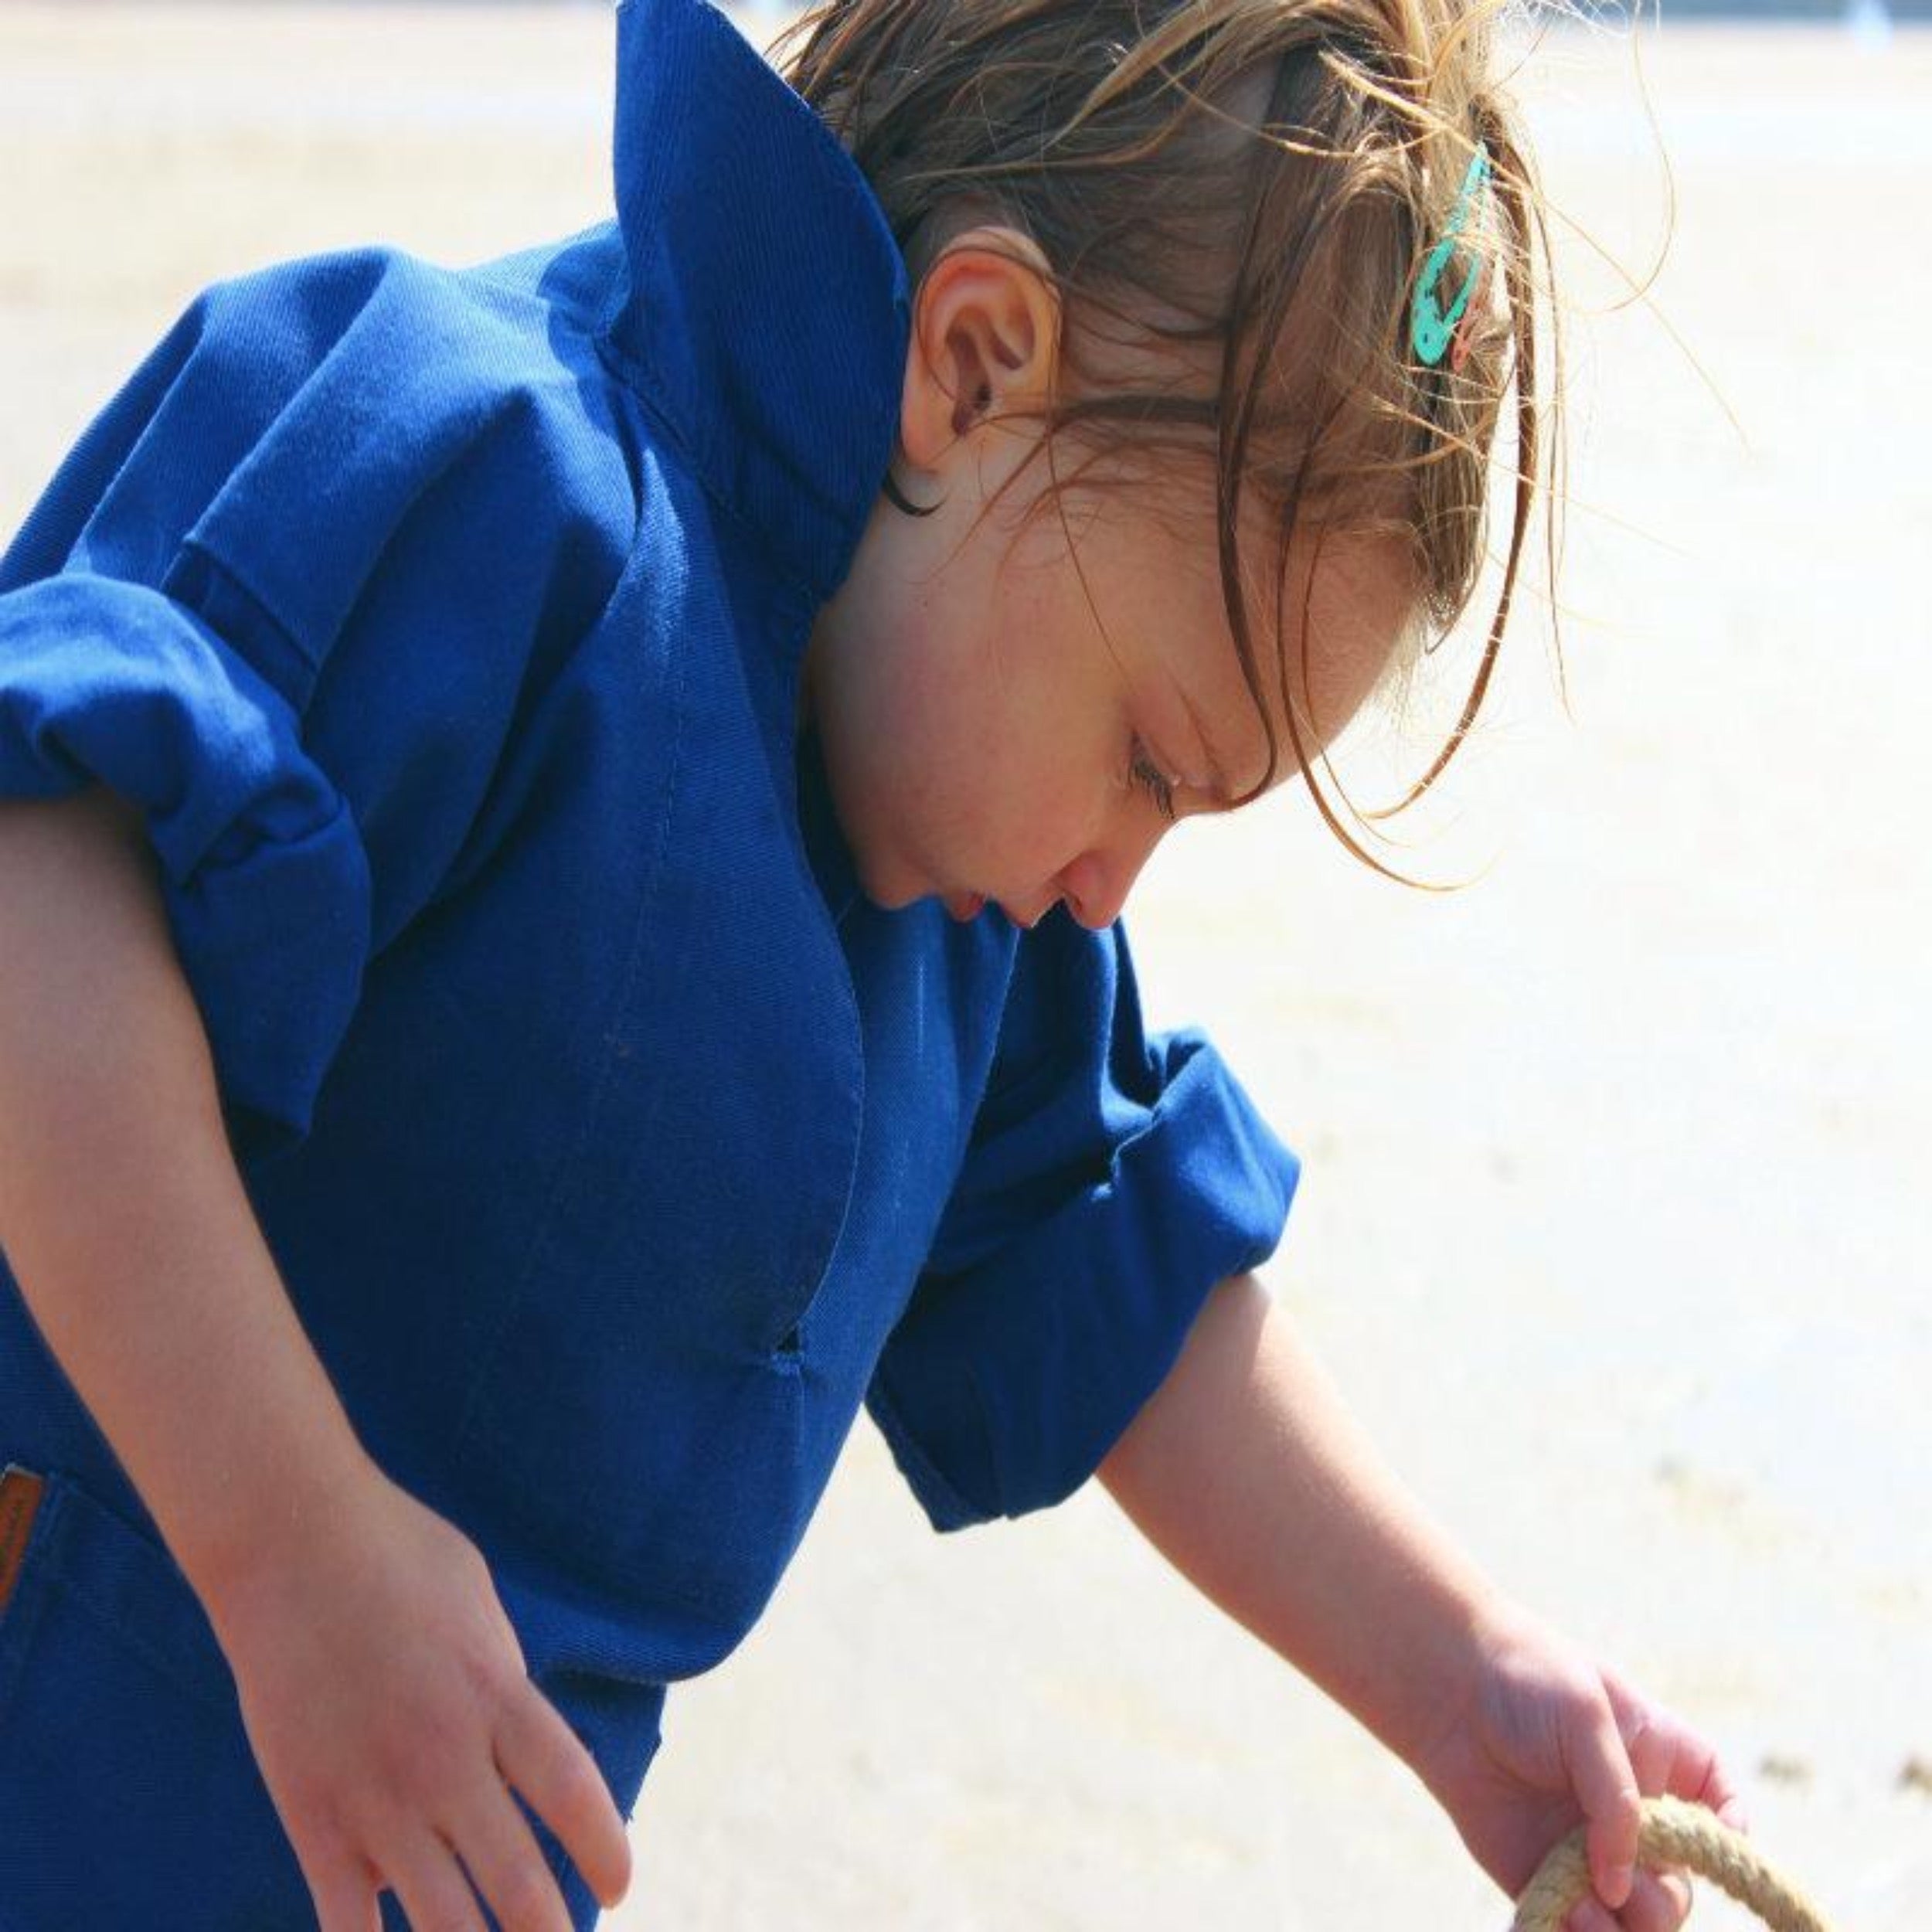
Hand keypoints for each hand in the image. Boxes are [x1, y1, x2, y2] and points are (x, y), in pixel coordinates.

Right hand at [201, 1457, 630, 1930]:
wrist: (289, 1544)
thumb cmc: (397, 1557)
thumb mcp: (480, 1608)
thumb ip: (503, 1685)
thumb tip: (517, 1753)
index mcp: (497, 1696)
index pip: (575, 1796)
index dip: (605, 1853)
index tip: (617, 1887)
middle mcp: (444, 1757)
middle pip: (516, 1881)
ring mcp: (374, 1794)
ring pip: (440, 1921)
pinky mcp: (311, 1815)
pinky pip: (347, 1919)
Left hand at [1411, 1603, 1747, 1931]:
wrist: (1445, 1683)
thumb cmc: (1525, 1679)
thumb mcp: (1586, 1717)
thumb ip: (1617, 1799)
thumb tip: (1618, 1884)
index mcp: (1662, 1765)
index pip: (1722, 1814)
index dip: (1729, 1841)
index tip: (1719, 1845)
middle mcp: (1634, 1816)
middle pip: (1678, 1889)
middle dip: (1661, 1900)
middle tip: (1621, 1884)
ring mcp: (1590, 1851)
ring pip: (1633, 1919)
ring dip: (1622, 1928)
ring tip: (1586, 1912)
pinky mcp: (1543, 1876)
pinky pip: (1574, 1925)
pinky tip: (1564, 1917)